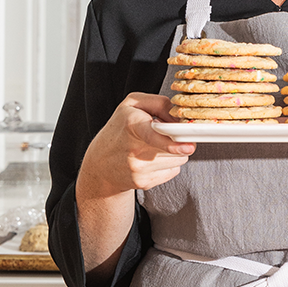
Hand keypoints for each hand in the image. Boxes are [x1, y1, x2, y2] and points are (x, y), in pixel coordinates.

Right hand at [80, 92, 195, 198]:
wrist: (101, 164)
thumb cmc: (120, 129)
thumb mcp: (133, 105)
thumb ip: (160, 103)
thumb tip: (181, 119)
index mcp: (131, 124)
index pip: (153, 135)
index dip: (173, 142)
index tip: (187, 146)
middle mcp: (134, 149)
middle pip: (176, 146)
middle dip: (178, 139)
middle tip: (164, 134)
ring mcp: (139, 169)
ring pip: (179, 159)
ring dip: (174, 152)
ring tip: (156, 146)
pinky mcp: (144, 183)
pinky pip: (173, 171)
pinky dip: (168, 164)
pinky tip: (153, 160)